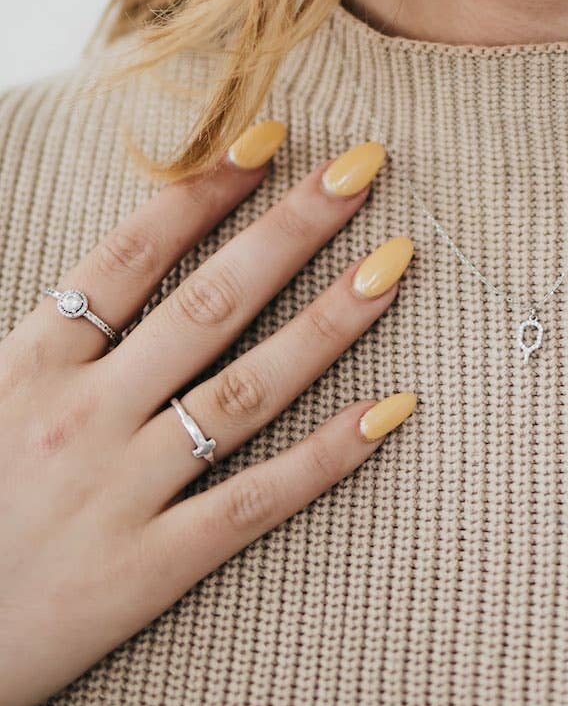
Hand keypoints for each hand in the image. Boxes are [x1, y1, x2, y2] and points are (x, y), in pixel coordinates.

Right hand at [0, 123, 416, 705]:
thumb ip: (47, 335)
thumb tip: (107, 271)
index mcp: (27, 366)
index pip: (131, 257)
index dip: (204, 191)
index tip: (271, 137)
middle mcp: (81, 418)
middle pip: (207, 304)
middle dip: (291, 230)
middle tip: (362, 170)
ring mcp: (121, 492)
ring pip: (245, 390)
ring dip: (328, 324)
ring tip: (393, 264)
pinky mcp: (149, 568)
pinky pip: (255, 501)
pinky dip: (328, 456)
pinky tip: (392, 409)